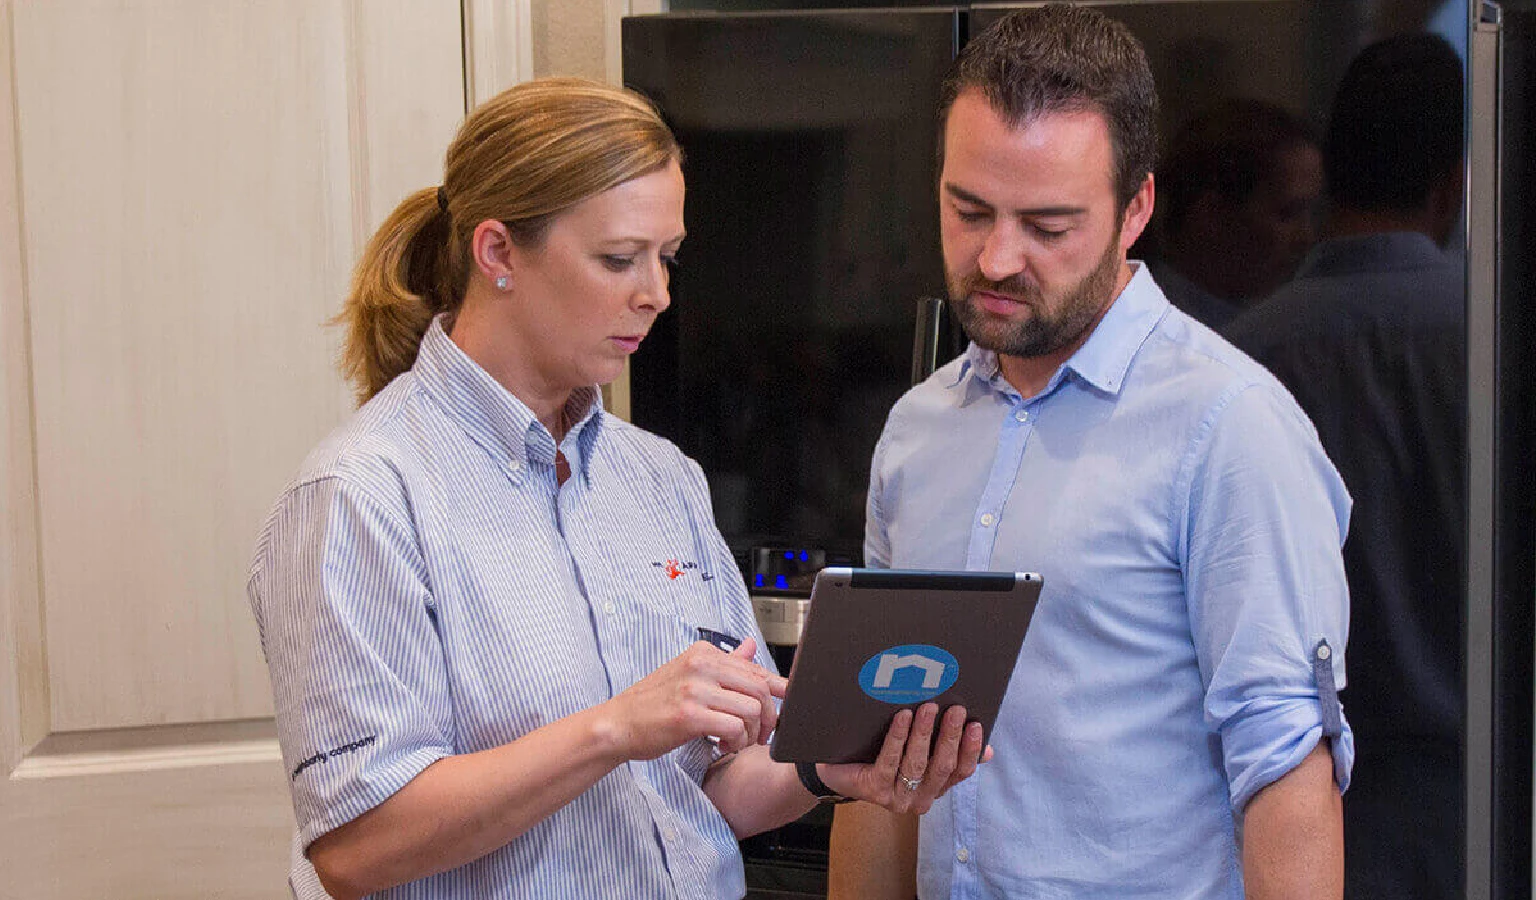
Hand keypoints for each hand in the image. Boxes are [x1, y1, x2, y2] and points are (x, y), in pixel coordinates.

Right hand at [600, 637, 785, 759]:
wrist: (617, 724)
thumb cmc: (653, 704)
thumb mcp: (688, 675)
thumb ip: (724, 663)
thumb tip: (751, 646)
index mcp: (704, 653)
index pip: (755, 668)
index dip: (778, 689)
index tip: (786, 705)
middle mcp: (701, 665)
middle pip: (760, 688)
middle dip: (769, 717)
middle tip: (761, 735)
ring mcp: (695, 688)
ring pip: (751, 709)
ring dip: (751, 734)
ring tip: (736, 742)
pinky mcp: (690, 714)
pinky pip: (734, 727)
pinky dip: (736, 741)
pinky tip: (723, 746)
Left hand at [818, 704, 990, 814]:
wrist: (836, 771)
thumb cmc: (880, 756)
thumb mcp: (917, 753)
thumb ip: (947, 751)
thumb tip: (988, 751)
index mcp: (934, 789)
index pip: (961, 772)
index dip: (970, 749)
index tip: (976, 724)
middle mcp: (920, 799)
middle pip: (941, 766)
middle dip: (950, 736)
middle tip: (956, 709)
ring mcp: (897, 798)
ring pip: (917, 764)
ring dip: (925, 733)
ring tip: (929, 707)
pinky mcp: (875, 791)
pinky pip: (890, 762)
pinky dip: (898, 737)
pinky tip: (903, 717)